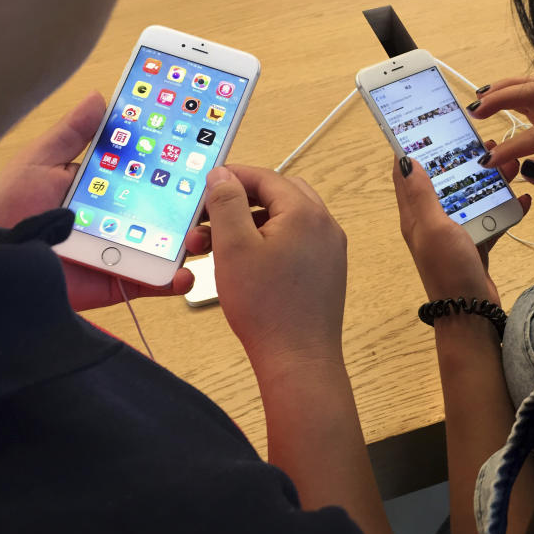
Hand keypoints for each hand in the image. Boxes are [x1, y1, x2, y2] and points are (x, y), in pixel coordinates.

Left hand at [0, 92, 207, 310]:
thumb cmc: (9, 212)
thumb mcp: (39, 162)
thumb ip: (72, 134)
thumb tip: (100, 97)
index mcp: (104, 187)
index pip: (144, 169)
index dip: (170, 158)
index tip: (196, 142)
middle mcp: (120, 217)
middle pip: (165, 206)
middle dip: (191, 198)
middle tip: (213, 187)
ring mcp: (124, 250)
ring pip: (169, 242)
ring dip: (191, 236)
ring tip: (203, 228)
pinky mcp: (122, 281)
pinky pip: (155, 280)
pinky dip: (174, 277)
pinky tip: (185, 269)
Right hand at [203, 165, 347, 365]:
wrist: (297, 358)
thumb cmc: (264, 304)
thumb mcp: (234, 247)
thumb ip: (226, 203)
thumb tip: (222, 174)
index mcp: (305, 212)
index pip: (265, 177)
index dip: (232, 178)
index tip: (204, 187)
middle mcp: (325, 224)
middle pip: (278, 195)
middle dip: (240, 202)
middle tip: (208, 219)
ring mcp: (329, 249)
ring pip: (286, 220)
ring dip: (251, 224)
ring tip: (216, 246)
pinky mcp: (326, 270)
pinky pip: (295, 242)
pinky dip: (268, 242)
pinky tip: (244, 262)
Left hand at [392, 156, 531, 303]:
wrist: (471, 313)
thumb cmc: (448, 268)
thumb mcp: (432, 226)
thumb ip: (421, 194)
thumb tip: (404, 158)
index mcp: (414, 216)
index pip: (405, 176)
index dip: (413, 150)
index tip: (430, 126)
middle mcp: (431, 222)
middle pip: (444, 182)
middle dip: (462, 161)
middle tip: (484, 142)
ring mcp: (454, 235)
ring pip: (469, 198)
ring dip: (488, 182)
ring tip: (510, 164)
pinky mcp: (475, 246)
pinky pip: (490, 220)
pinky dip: (505, 209)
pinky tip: (522, 199)